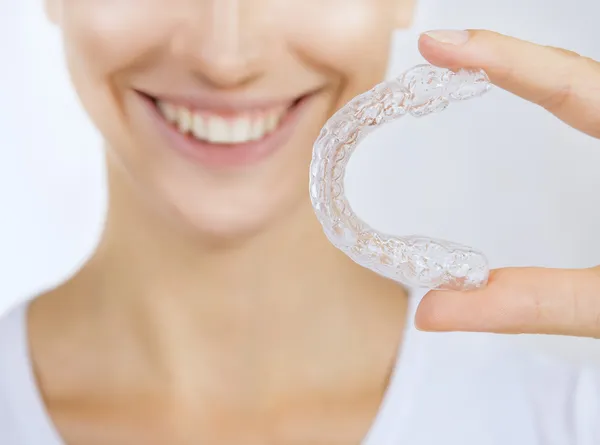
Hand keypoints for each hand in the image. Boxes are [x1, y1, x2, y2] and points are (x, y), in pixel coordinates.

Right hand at [414, 30, 599, 338]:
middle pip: (578, 74)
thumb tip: (433, 310)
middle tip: (443, 50)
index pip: (569, 84)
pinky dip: (564, 95)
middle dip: (507, 56)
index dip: (498, 58)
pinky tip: (539, 97)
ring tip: (471, 61)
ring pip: (598, 87)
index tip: (440, 44)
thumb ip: (531, 303)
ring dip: (536, 68)